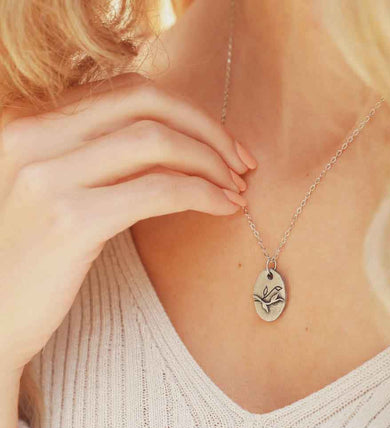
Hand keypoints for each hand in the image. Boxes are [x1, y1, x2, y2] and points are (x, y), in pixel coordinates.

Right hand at [0, 74, 253, 371]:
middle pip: (147, 103)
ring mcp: (48, 175)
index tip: (221, 142)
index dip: (186, 111)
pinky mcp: (71, 220)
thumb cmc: (31, 255)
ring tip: (237, 188)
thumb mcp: (54, 187)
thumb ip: (97, 156)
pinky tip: (226, 207)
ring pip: (157, 142)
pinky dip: (203, 194)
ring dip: (211, 163)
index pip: (127, 91)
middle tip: (241, 162)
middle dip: (207, 129)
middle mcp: (32, 134)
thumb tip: (176, 147)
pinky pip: (158, 190)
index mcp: (28, 119)